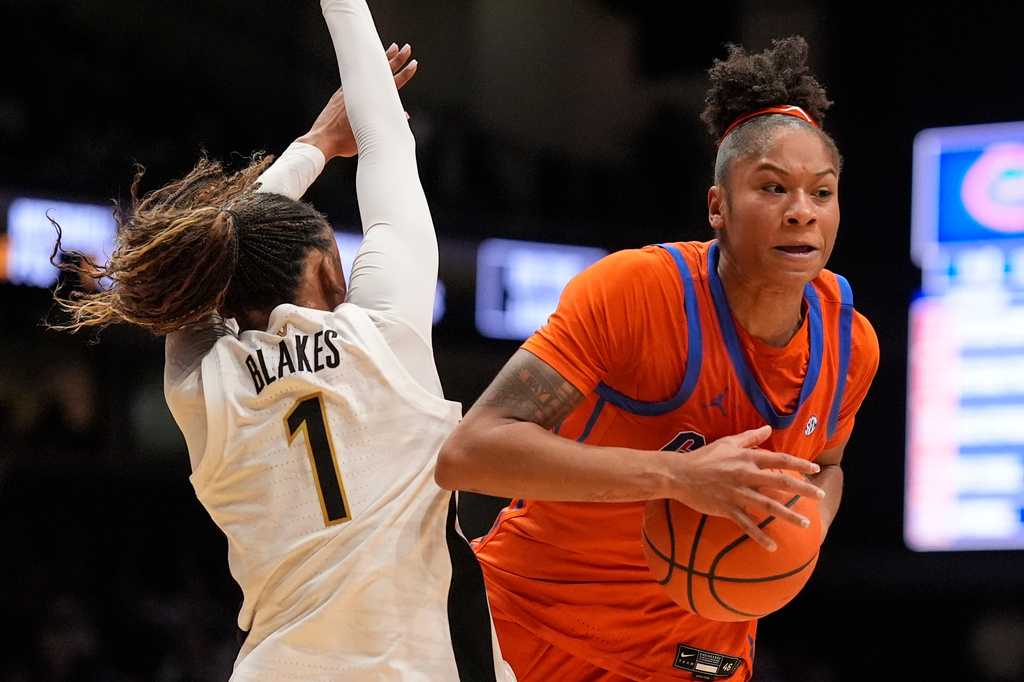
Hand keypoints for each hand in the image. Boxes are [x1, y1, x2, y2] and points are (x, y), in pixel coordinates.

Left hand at [297, 43, 417, 159]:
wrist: (322, 140)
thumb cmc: (345, 143)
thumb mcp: (370, 136)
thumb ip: (388, 123)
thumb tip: (405, 115)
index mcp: (371, 104)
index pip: (393, 84)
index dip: (405, 74)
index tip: (414, 64)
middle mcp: (360, 93)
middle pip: (383, 72)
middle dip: (396, 59)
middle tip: (407, 48)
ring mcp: (349, 91)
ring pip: (368, 71)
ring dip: (381, 60)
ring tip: (391, 49)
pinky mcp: (340, 94)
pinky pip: (354, 77)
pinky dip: (362, 70)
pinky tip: (367, 66)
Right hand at [669, 425, 824, 550]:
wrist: (679, 474)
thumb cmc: (703, 457)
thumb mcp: (727, 443)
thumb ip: (750, 437)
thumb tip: (768, 428)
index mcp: (747, 458)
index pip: (779, 460)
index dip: (799, 464)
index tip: (815, 469)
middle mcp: (746, 475)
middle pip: (780, 482)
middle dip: (804, 489)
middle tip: (820, 495)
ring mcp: (737, 493)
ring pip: (769, 506)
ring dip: (789, 515)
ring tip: (806, 524)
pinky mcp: (727, 508)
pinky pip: (747, 525)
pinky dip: (759, 536)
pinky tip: (772, 546)